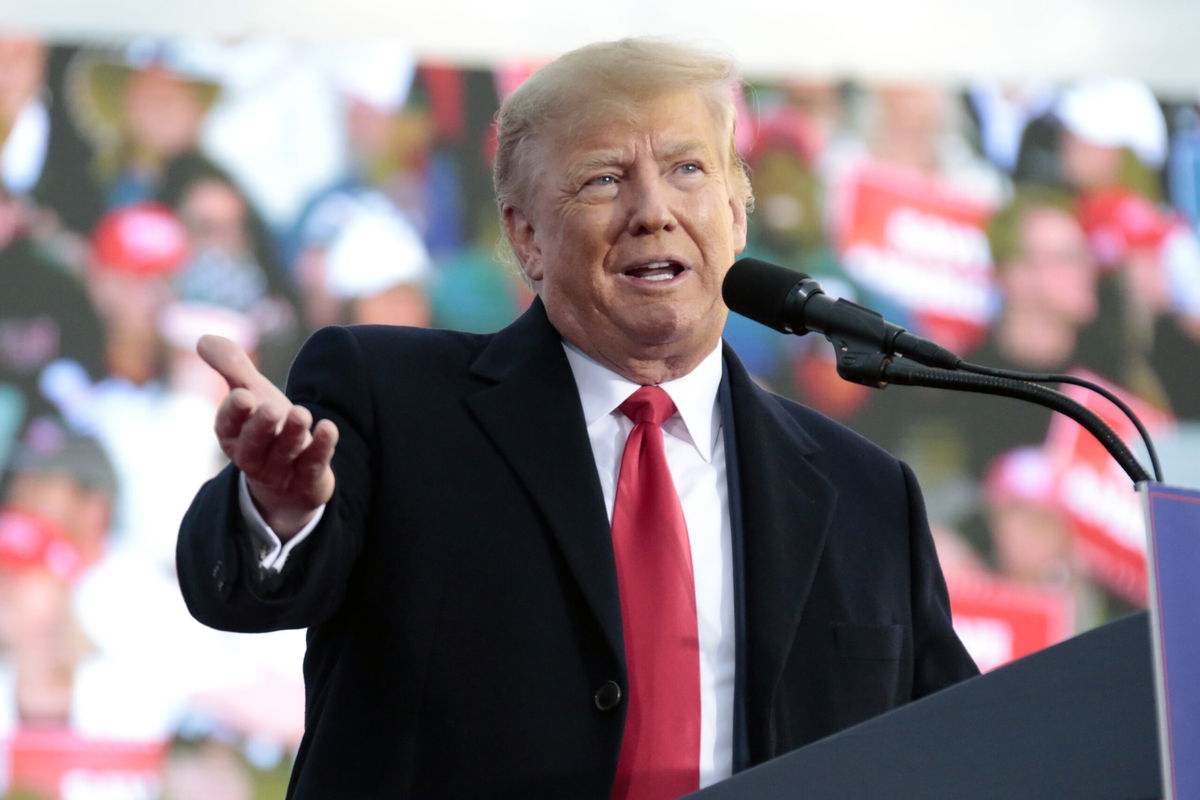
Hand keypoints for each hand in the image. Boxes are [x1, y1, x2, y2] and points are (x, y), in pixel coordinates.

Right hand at [198, 335, 338, 539]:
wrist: (288, 478)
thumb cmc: (266, 427)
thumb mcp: (251, 394)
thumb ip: (232, 367)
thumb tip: (204, 339)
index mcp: (232, 434)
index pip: (228, 424)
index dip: (234, 411)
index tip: (243, 395)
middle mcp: (252, 454)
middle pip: (254, 443)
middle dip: (261, 426)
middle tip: (272, 408)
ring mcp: (280, 470)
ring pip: (284, 452)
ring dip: (293, 433)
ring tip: (302, 413)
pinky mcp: (307, 479)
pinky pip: (313, 465)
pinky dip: (322, 447)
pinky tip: (329, 427)